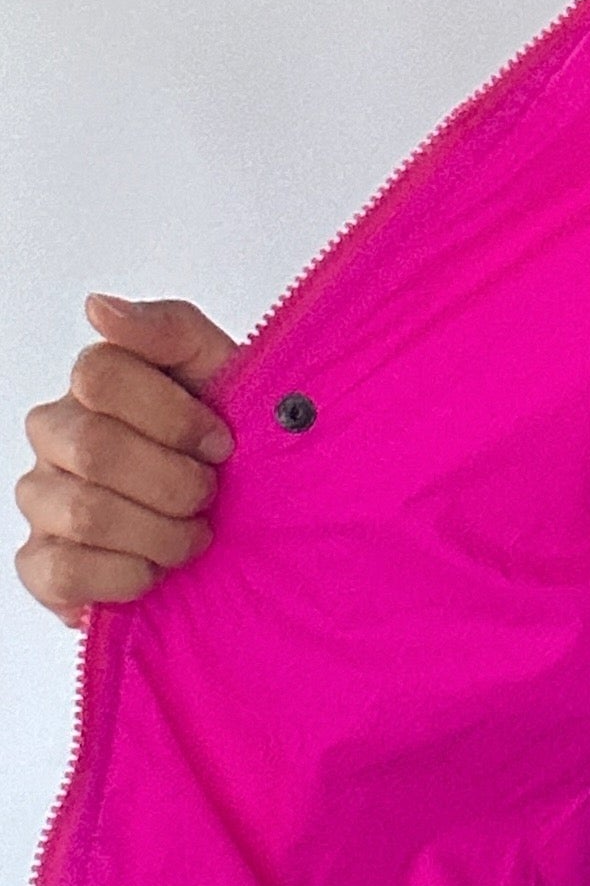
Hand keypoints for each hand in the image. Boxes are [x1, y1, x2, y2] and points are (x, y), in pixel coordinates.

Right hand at [14, 294, 238, 623]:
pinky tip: (154, 569)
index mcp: (96, 384)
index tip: (219, 442)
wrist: (252, 526)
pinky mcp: (41, 563)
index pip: (99, 375)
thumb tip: (99, 309)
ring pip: (85, 512)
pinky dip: (127, 577)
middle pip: (93, 447)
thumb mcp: (226, 373)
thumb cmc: (230, 449)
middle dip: (175, 481)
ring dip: (162, 534)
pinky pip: (64, 571)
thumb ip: (170, 330)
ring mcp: (41, 498)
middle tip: (208, 495)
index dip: (173, 416)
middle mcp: (56, 435)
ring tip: (191, 537)